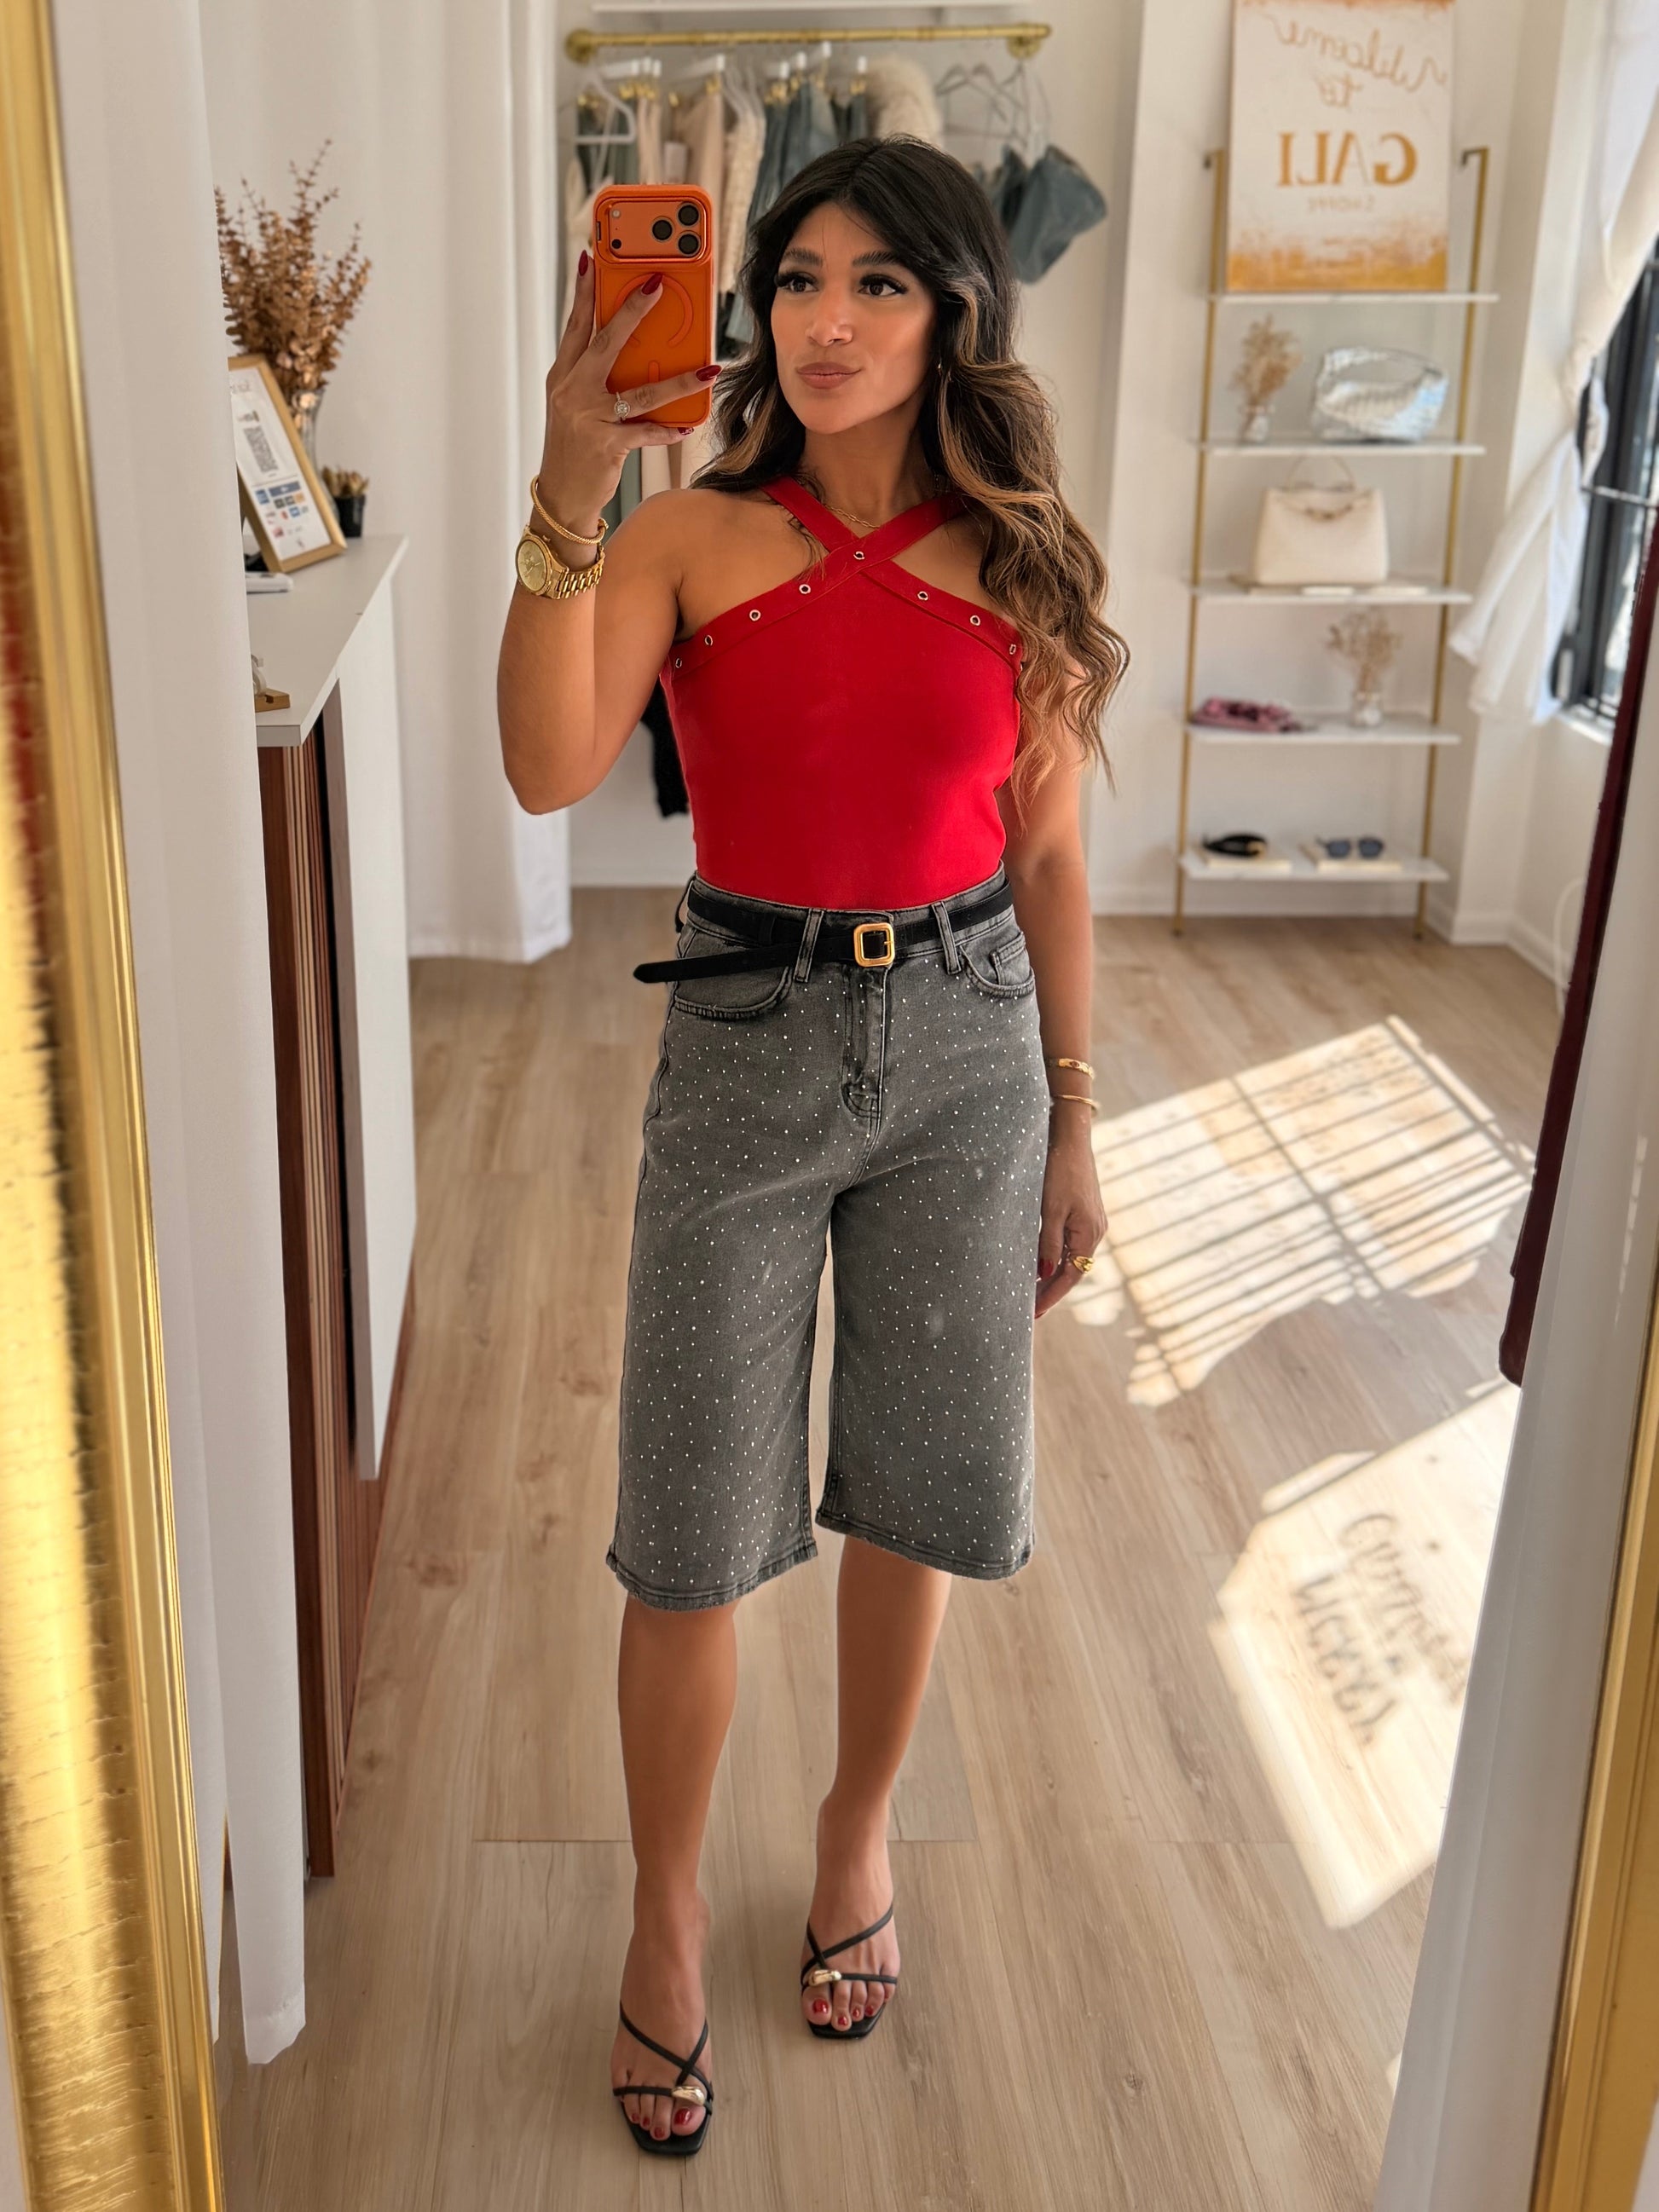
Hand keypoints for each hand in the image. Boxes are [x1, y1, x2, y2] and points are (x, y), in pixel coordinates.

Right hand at [536, 254, 720, 532]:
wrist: (562, 494)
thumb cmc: (573, 445)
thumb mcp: (573, 403)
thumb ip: (594, 374)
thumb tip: (632, 348)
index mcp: (562, 375)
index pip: (574, 325)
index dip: (583, 291)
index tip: (592, 258)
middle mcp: (572, 391)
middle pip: (604, 342)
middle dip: (630, 311)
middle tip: (655, 284)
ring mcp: (588, 418)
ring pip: (640, 391)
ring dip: (679, 380)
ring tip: (708, 368)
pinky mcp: (606, 445)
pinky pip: (645, 432)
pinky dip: (668, 429)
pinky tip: (688, 425)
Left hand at [1035, 1112, 1105, 1318]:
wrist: (1071, 1138)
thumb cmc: (1059, 1171)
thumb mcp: (1049, 1209)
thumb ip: (1048, 1243)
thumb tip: (1044, 1274)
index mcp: (1090, 1234)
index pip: (1071, 1277)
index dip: (1052, 1297)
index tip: (1034, 1314)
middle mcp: (1096, 1231)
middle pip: (1074, 1271)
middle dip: (1052, 1291)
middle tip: (1030, 1310)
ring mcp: (1093, 1222)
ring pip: (1073, 1258)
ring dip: (1054, 1276)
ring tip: (1033, 1293)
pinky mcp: (1086, 1213)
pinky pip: (1073, 1244)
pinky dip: (1058, 1258)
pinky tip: (1043, 1263)